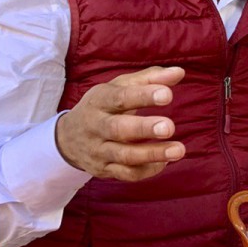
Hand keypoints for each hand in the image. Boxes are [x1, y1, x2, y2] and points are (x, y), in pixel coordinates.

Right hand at [55, 66, 185, 180]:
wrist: (68, 137)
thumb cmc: (104, 105)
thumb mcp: (120, 86)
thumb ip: (150, 78)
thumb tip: (179, 72)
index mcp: (100, 101)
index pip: (121, 98)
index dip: (144, 96)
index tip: (167, 95)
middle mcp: (96, 126)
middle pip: (118, 129)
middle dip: (144, 128)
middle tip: (169, 127)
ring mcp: (98, 150)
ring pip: (124, 156)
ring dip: (152, 154)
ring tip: (179, 150)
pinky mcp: (104, 170)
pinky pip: (127, 174)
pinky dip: (148, 170)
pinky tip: (165, 161)